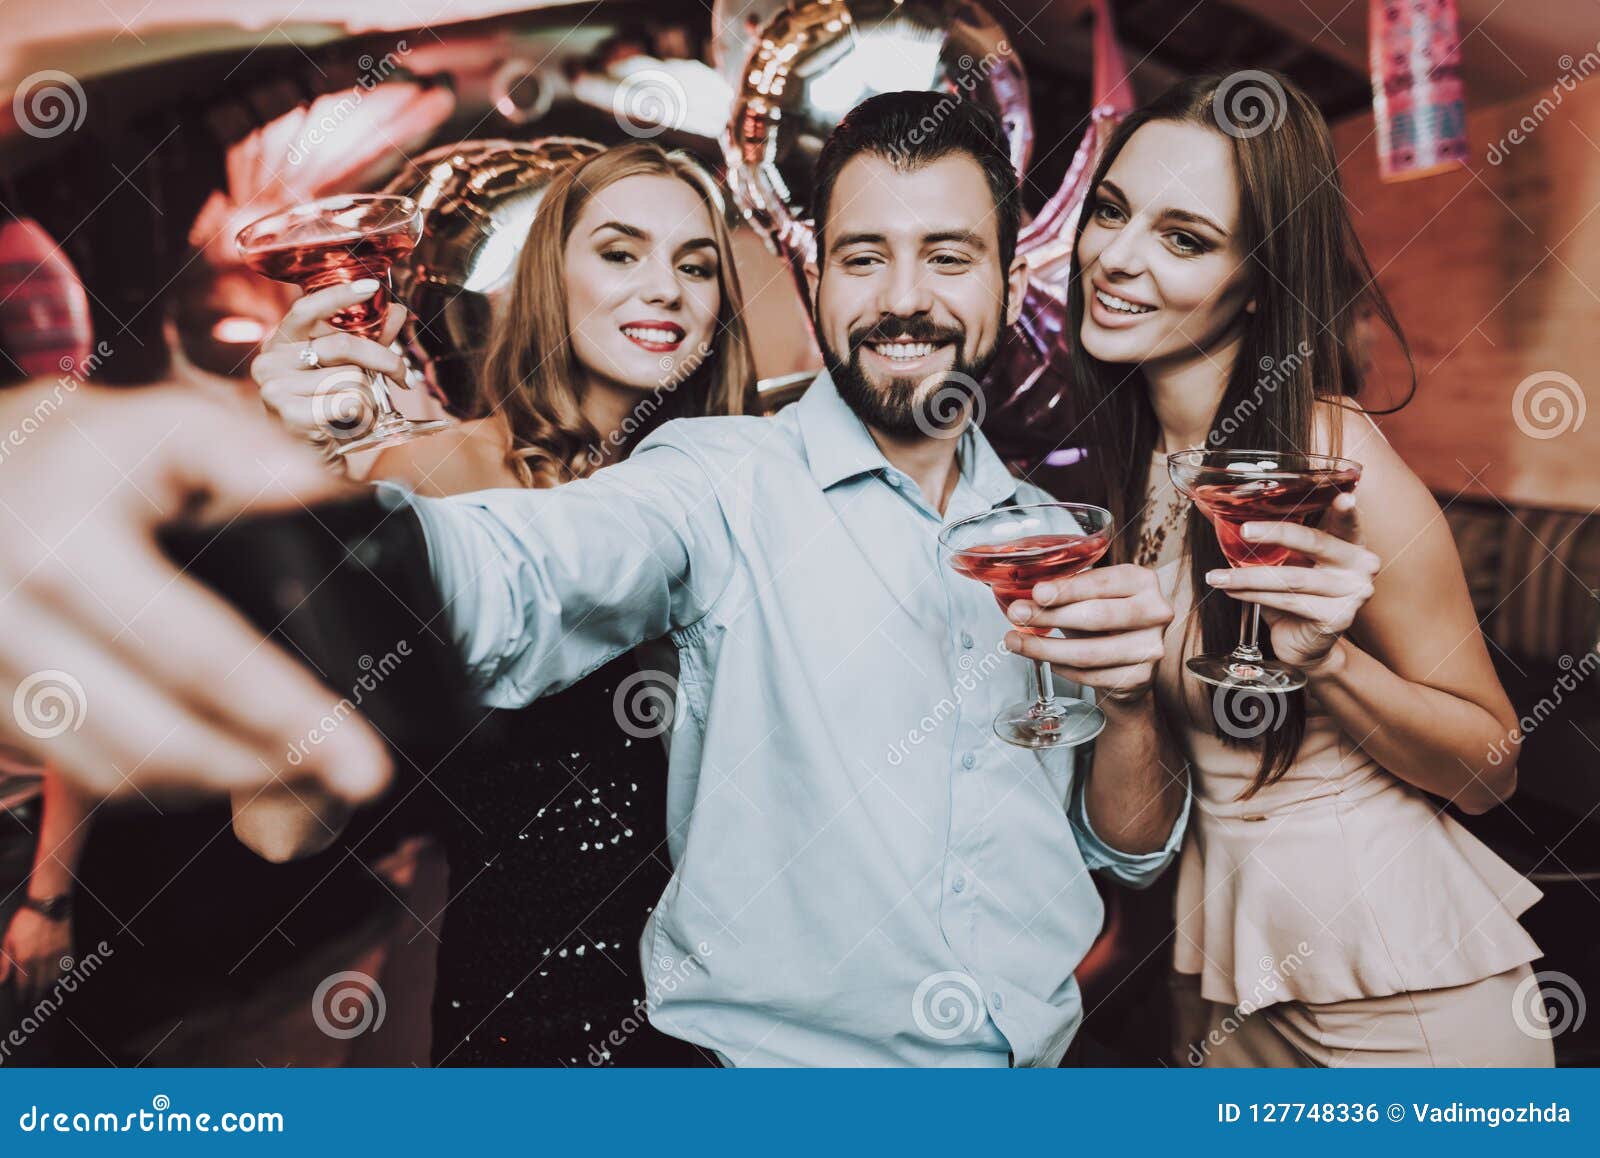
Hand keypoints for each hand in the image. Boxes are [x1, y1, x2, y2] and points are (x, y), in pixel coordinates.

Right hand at [0, 381, 391, 801]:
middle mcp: (14, 625)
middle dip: (268, 770)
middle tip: (352, 777)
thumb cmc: (75, 450)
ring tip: (306, 770)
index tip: (362, 763)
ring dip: (220, 783)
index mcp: (66, 553)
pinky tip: (228, 763)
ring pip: (118, 771)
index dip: (288, 715)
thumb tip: (312, 488)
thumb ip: (240, 449)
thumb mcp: (157, 422)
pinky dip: (164, 780)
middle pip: (160, 739)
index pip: (198, 657)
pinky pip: (83, 770)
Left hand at [0, 907, 70, 1004]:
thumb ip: (4, 962)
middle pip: (40, 986)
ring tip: (44, 992)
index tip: (22, 1001)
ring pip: (55, 979)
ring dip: (49, 988)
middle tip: (33, 1003)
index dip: (23, 996)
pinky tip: (58, 977)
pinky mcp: (68, 948)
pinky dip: (63, 975)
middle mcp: (43, 960)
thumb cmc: (26, 920)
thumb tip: (1, 980)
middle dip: (36, 997)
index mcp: (25, 958)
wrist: (48, 904)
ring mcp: (57, 955)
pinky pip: (67, 968)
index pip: (24, 985)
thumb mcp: (8, 939)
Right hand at [251, 281, 408, 441]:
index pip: (307, 308)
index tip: (371, 286)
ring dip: (368, 400)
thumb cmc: (332, 415)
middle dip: (384, 360)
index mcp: (281, 344)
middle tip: (403, 377)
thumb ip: (370, 340)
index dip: (338, 295)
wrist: (319, 465)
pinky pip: (348, 402)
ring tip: (355, 415)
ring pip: (352, 378)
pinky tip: (348, 428)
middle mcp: (270, 362)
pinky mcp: (287, 414)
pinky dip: (362, 417)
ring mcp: (273, 388)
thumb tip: (395, 311)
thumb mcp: (350, 372)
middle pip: (344, 344)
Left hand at [1004, 563, 1173, 703]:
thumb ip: (1065, 593)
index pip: (1101, 583)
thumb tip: (1026, 600)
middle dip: (1050, 616)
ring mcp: (1151, 647)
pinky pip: (1091, 675)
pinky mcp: (1140, 677)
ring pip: (1089, 652)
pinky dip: (1063, 669)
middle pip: (1095, 616)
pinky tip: (1048, 661)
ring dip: (1046, 648)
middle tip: (1017, 615)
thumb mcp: (1090, 597)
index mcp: (1142, 581)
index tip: (1037, 593)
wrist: (1131, 660)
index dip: (1066, 590)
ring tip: (1017, 642)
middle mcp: (1155, 612)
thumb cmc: (1106, 620)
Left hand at [1204, 492, 1376, 670]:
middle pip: (1315, 543)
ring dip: (1248, 576)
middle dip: (1276, 534)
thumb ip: (1268, 535)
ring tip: (1217, 576)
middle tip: (1244, 531)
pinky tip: (1233, 591)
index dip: (1345, 510)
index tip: (1341, 497)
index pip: (1347, 522)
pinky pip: (1287, 601)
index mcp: (1351, 543)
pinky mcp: (1337, 617)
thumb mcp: (1286, 559)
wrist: (1304, 643)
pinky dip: (1254, 595)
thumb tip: (1212, 506)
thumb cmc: (1296, 594)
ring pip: (1292, 577)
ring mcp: (1353, 592)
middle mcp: (1360, 565)